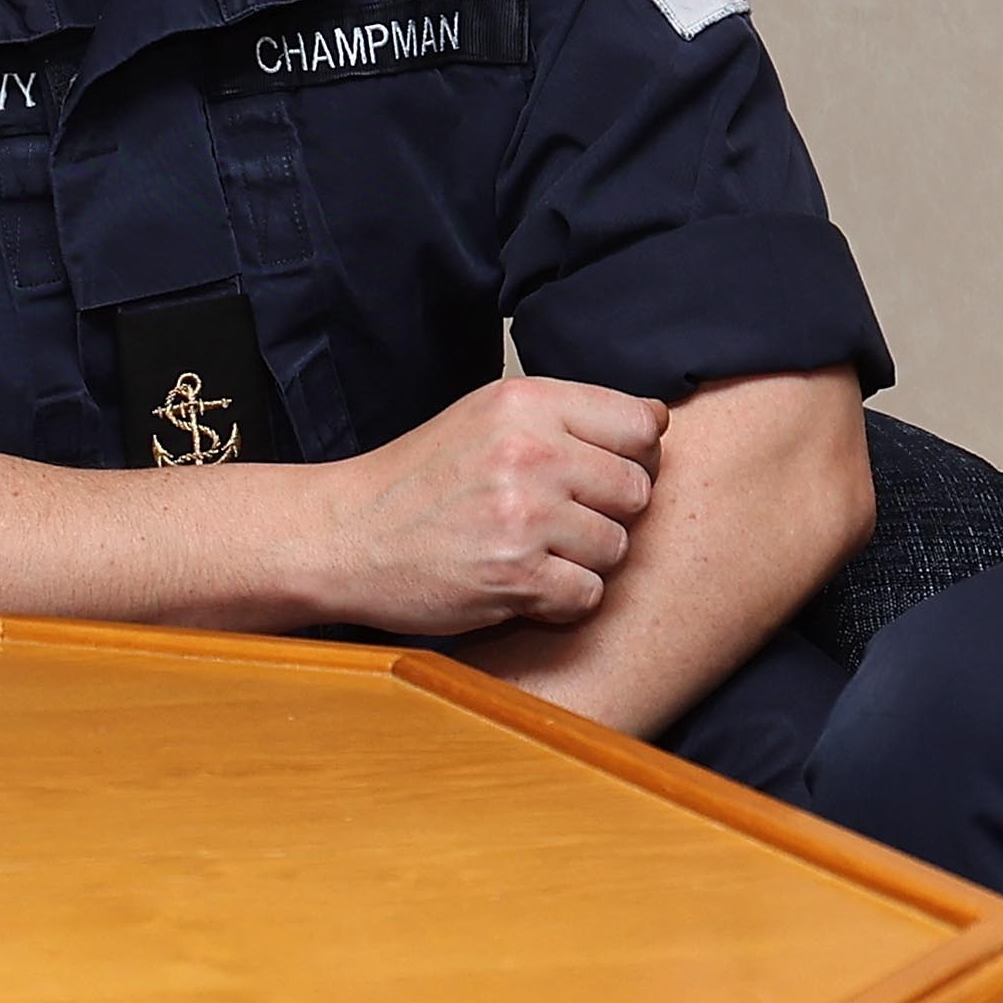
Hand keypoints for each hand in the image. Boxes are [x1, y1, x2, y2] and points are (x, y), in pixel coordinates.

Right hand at [315, 375, 665, 639]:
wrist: (344, 536)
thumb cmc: (417, 481)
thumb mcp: (486, 418)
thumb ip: (567, 416)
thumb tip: (658, 419)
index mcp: (526, 402)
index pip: (640, 424)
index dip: (631, 458)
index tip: (598, 476)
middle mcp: (530, 450)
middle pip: (637, 490)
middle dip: (607, 514)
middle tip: (558, 523)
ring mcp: (523, 514)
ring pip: (617, 547)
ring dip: (582, 561)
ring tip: (531, 552)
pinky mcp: (514, 575)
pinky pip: (587, 595)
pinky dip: (559, 601)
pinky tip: (520, 584)